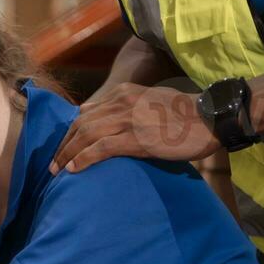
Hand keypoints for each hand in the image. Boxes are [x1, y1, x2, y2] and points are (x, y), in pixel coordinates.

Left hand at [49, 83, 220, 174]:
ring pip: (86, 135)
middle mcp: (122, 102)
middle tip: (52, 162)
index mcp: (125, 93)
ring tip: (57, 169)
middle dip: (63, 144)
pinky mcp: (136, 138)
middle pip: (81, 124)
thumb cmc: (186, 115)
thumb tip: (108, 124)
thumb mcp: (151, 104)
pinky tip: (74, 169)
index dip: (71, 130)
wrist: (211, 117)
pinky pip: (101, 148)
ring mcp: (128, 119)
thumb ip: (129, 110)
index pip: (87, 112)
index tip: (62, 145)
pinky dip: (83, 159)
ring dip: (67, 153)